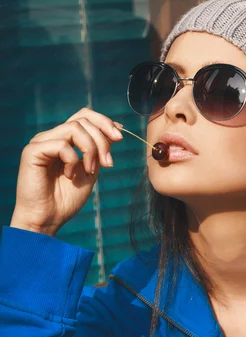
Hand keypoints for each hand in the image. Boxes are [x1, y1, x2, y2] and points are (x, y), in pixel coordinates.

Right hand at [11, 107, 123, 235]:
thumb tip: (116, 131)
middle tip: (108, 163)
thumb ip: (99, 152)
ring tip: (90, 171)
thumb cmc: (65, 200)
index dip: (104, 122)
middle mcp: (52, 137)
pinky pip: (62, 144)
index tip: (120, 137)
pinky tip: (69, 176)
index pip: (84, 116)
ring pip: (74, 128)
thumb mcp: (90, 172)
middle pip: (82, 119)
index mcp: (64, 140)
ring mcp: (41, 142)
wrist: (46, 219)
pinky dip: (73, 160)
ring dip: (90, 150)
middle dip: (102, 139)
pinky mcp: (33, 151)